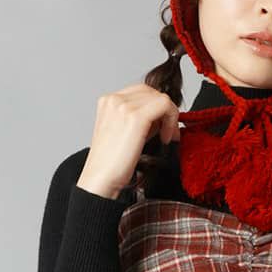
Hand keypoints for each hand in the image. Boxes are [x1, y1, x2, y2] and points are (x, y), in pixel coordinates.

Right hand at [76, 84, 181, 199]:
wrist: (100, 179)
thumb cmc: (110, 164)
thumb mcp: (122, 133)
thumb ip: (137, 120)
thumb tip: (159, 118)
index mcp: (108, 101)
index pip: (141, 93)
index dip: (155, 109)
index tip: (161, 129)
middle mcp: (114, 99)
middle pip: (151, 92)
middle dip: (164, 112)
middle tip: (168, 134)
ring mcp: (123, 105)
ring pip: (160, 98)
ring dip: (169, 117)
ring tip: (165, 137)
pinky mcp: (135, 117)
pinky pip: (165, 105)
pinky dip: (171, 121)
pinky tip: (165, 138)